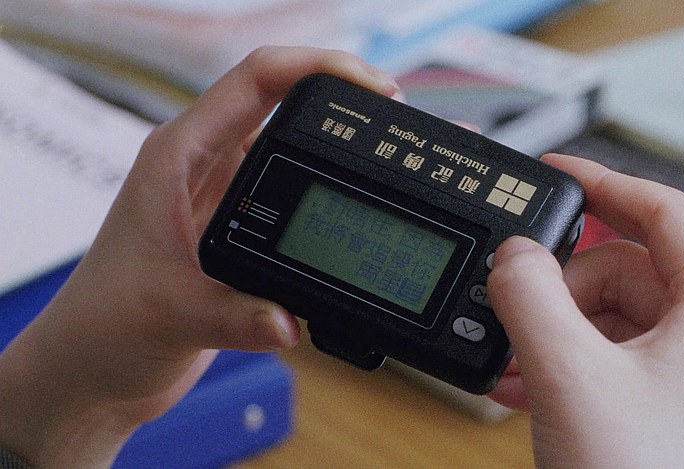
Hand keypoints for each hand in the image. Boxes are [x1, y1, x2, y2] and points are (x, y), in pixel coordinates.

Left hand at [0, 47, 398, 467]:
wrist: (97, 367)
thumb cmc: (107, 324)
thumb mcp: (174, 315)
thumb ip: (237, 318)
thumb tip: (292, 320)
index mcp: (180, 154)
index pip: (256, 79)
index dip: (318, 67)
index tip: (374, 89)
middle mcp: (206, 165)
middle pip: (287, 101)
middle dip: (346, 102)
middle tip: (400, 121)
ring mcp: (228, 196)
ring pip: (297, 147)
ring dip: (343, 148)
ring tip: (393, 158)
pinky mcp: (245, 229)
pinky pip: (299, 193)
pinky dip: (334, 193)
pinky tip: (361, 206)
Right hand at [487, 154, 683, 467]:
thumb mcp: (567, 373)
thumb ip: (529, 295)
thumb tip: (514, 254)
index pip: (661, 210)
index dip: (602, 182)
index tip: (555, 172)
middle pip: (625, 269)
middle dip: (561, 288)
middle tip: (518, 312)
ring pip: (612, 315)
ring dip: (556, 331)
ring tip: (516, 362)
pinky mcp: (672, 401)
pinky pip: (613, 355)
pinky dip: (569, 360)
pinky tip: (526, 385)